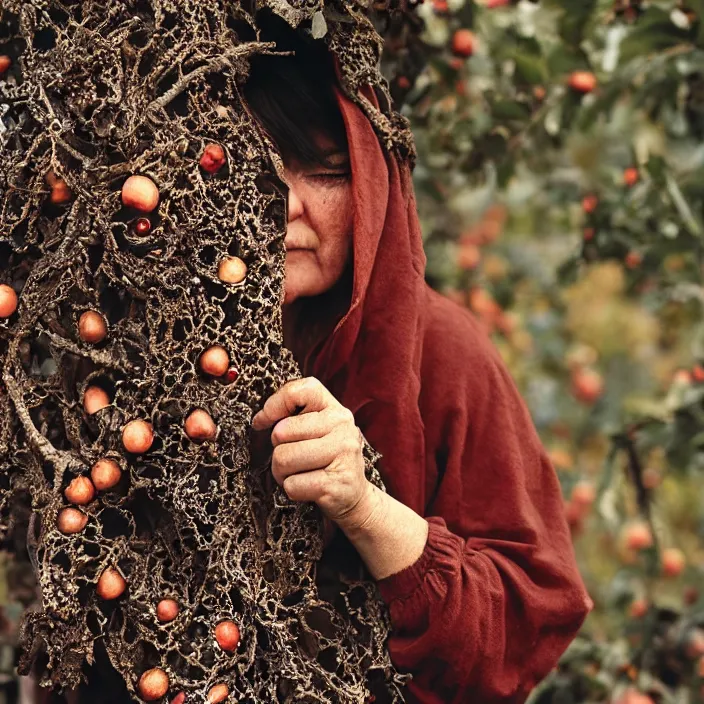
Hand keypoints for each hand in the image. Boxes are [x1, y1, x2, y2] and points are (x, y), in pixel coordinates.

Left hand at [251, 377, 376, 530]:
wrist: (354, 496)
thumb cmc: (327, 460)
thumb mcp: (317, 430)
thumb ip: (293, 417)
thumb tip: (260, 419)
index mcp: (334, 409)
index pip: (299, 391)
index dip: (274, 404)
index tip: (264, 421)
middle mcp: (342, 426)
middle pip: (281, 432)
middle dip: (278, 450)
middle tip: (295, 459)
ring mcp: (343, 453)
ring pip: (283, 459)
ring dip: (282, 473)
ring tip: (301, 474)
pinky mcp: (336, 483)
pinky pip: (292, 485)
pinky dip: (293, 490)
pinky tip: (309, 488)